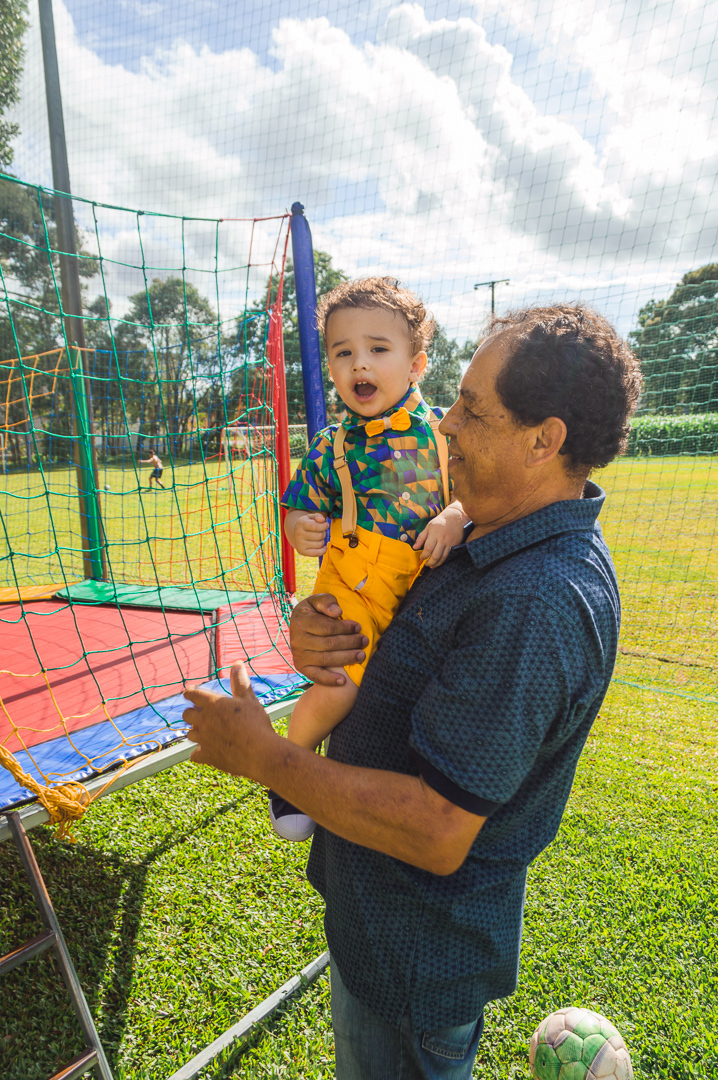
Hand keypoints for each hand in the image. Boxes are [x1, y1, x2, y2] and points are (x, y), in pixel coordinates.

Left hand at [183, 662, 276, 781]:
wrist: (261, 753)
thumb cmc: (256, 723)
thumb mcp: (249, 700)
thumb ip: (240, 682)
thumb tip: (237, 663)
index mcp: (213, 704)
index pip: (192, 694)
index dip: (190, 693)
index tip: (189, 693)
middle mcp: (204, 721)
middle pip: (186, 715)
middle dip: (192, 713)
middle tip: (200, 714)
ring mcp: (204, 740)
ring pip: (190, 734)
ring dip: (196, 732)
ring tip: (206, 732)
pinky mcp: (207, 756)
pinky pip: (195, 755)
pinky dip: (199, 753)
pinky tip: (206, 752)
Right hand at [290, 594, 368, 685]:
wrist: (300, 626)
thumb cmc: (315, 611)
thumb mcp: (318, 601)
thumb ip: (327, 602)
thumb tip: (337, 612)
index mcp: (300, 621)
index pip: (327, 627)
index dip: (345, 628)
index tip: (358, 627)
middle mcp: (297, 640)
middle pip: (329, 644)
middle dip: (350, 643)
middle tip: (364, 641)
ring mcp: (299, 655)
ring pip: (326, 659)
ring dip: (346, 658)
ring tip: (361, 655)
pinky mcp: (301, 667)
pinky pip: (316, 675)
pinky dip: (329, 680)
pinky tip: (343, 681)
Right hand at [291, 512, 328, 556]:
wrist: (296, 534)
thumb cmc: (307, 524)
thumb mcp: (311, 517)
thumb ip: (318, 516)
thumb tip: (322, 520)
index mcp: (301, 524)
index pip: (315, 526)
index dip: (324, 526)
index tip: (326, 525)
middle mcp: (298, 534)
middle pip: (319, 536)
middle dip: (324, 533)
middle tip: (321, 532)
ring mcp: (299, 544)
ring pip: (320, 544)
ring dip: (323, 541)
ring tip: (318, 538)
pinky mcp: (302, 551)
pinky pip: (316, 553)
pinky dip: (323, 550)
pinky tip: (324, 547)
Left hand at [413, 504, 468, 566]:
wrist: (455, 518)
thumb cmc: (440, 522)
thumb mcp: (428, 526)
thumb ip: (421, 537)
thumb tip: (414, 547)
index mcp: (434, 534)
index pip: (428, 548)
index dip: (424, 555)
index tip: (421, 557)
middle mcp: (442, 539)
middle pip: (435, 555)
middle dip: (429, 562)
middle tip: (426, 564)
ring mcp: (449, 543)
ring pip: (443, 557)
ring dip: (436, 564)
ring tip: (431, 565)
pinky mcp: (455, 545)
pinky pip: (448, 555)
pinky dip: (443, 561)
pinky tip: (439, 562)